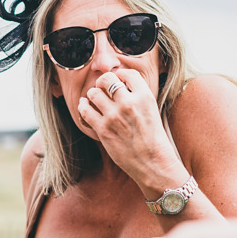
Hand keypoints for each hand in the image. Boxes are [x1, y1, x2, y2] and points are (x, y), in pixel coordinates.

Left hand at [77, 67, 182, 190]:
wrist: (153, 163)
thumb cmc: (154, 139)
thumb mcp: (152, 110)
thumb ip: (138, 96)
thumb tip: (120, 84)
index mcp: (145, 96)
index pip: (127, 74)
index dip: (120, 75)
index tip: (117, 79)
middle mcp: (129, 103)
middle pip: (106, 79)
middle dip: (102, 82)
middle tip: (102, 88)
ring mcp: (114, 116)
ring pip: (93, 93)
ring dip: (92, 94)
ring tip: (94, 99)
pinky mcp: (103, 129)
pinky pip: (85, 110)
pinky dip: (83, 106)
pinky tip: (85, 106)